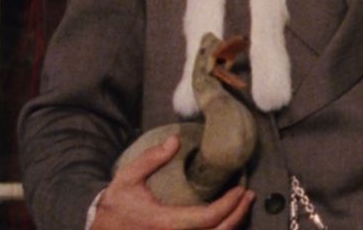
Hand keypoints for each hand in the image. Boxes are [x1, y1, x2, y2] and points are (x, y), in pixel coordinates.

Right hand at [90, 136, 254, 229]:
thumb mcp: (127, 179)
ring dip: (232, 225)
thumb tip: (175, 140)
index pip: (208, 218)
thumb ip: (150, 159)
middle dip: (238, 215)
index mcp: (164, 223)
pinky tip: (225, 220)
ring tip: (241, 206)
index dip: (229, 205)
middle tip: (248, 196)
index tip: (241, 189)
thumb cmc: (115, 207)